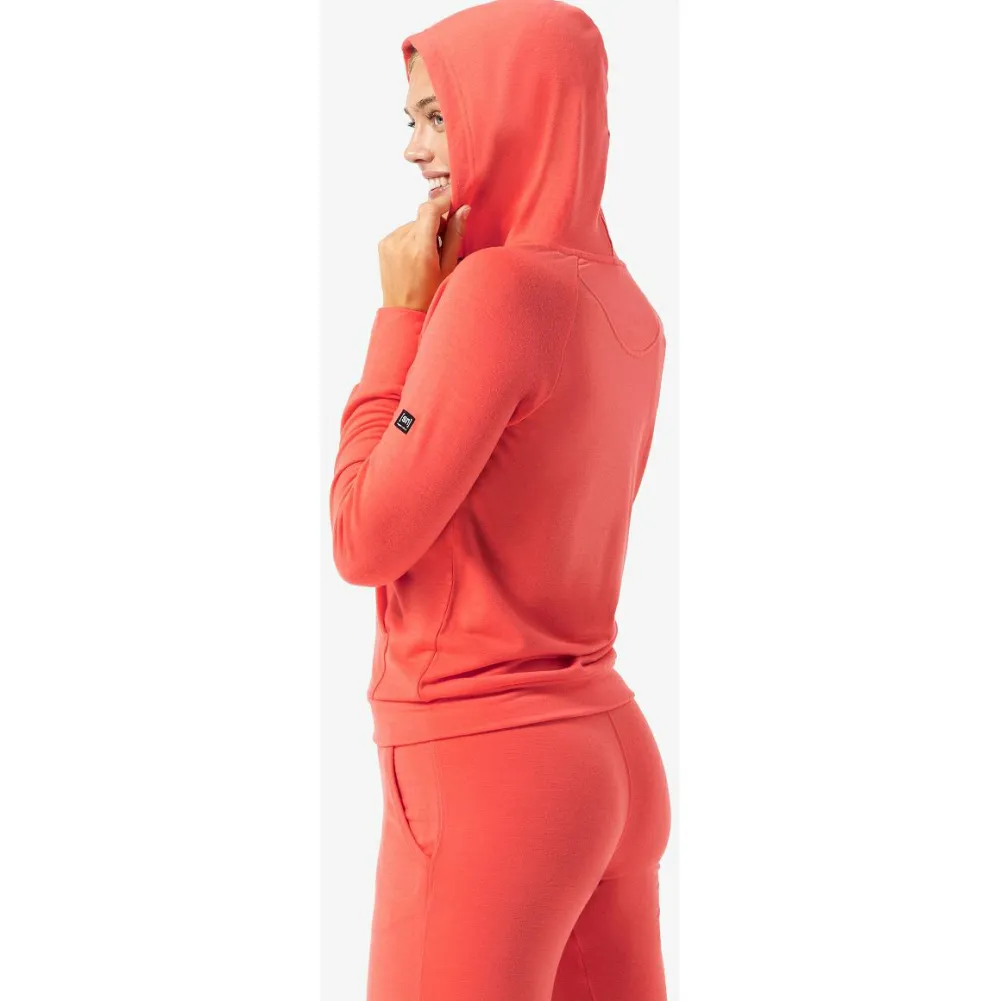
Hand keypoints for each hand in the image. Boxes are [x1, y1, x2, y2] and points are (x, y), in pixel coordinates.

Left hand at [378, 191, 470, 311]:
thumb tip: (462, 211)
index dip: (443, 202)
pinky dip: (412, 239)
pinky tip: (416, 258)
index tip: (453, 203)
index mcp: (419, 248)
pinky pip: (403, 232)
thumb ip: (455, 236)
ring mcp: (389, 242)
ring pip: (413, 225)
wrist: (404, 313)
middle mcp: (401, 241)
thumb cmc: (429, 296)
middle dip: (436, 224)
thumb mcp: (448, 268)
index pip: (430, 209)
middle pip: (422, 217)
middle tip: (444, 243)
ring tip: (429, 255)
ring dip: (424, 232)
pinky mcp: (383, 245)